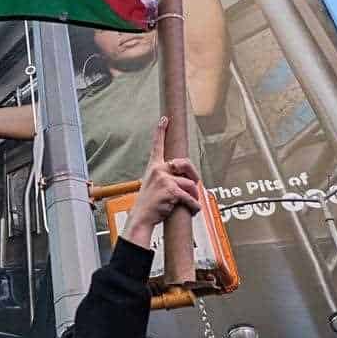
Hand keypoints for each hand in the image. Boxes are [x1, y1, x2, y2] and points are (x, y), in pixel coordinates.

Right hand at [123, 119, 200, 249]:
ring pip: (190, 184)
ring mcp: (164, 179)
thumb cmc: (148, 204)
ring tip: (191, 203)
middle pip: (185, 164)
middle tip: (195, 183)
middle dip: (194, 175)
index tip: (164, 120)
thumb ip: (166, 178)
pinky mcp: (170, 190)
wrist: (141, 218)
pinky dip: (194, 205)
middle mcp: (158, 170)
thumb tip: (185, 179)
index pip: (157, 145)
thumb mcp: (153, 186)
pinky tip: (193, 209)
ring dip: (194, 196)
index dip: (160, 131)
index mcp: (153, 167)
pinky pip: (189, 197)